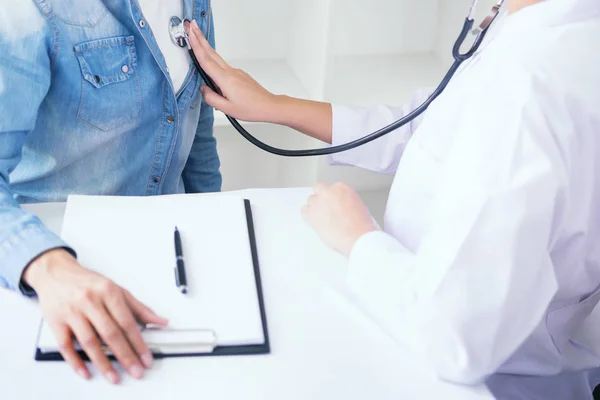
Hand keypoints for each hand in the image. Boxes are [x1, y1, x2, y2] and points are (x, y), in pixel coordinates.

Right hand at [23, 249, 167, 383]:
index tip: (146, 357)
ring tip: (114, 375)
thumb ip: (139, 308)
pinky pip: (66, 345)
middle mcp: (90, 301)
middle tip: (135, 370)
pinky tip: (86, 371)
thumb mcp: (117, 289)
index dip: (138, 342)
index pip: (127, 322)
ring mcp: (72, 312)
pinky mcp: (56, 321)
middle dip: (125, 355)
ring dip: (103, 362)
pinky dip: (76, 361)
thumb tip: (160, 321)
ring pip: (89, 341)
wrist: (56, 272)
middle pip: (110, 333)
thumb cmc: (88, 282)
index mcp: (108, 291)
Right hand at [186, 20, 280, 121]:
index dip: (196, 46)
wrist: (268, 106)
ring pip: (217, 58)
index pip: (206, 60)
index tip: (190, 34)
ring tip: (197, 38)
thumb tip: (203, 88)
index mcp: (225, 79)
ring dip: (206, 47)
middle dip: (200, 38)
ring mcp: (236, 72)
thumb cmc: (251, 108)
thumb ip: (211, 98)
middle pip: (211, 53)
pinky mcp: (239, 75)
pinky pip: (223, 67)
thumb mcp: (227, 109)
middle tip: (191, 26)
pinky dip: (214, 60)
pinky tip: (210, 62)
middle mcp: (230, 72)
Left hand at [301, 183, 377, 256]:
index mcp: (342, 188)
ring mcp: (318, 202)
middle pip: (319, 188)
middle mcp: (328, 192)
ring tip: (323, 217)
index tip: (335, 203)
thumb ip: (345, 201)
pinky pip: (304, 211)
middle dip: (322, 197)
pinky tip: (315, 221)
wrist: (357, 236)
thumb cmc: (361, 225)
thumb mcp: (358, 206)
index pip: (333, 187)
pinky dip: (308, 216)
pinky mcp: (311, 214)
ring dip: (315, 207)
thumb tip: (340, 206)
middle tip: (327, 207)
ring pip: (311, 200)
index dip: (333, 196)